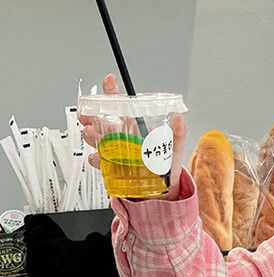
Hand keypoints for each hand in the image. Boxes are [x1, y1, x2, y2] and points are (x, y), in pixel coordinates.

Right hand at [78, 72, 186, 200]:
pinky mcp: (112, 168)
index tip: (109, 81)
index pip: (122, 107)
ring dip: (91, 135)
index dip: (113, 93)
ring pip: (97, 139)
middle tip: (89, 115)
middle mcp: (122, 137)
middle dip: (92, 115)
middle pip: (102, 121)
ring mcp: (116, 152)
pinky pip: (100, 162)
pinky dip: (97, 160)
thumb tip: (180, 119)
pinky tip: (98, 159)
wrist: (163, 193)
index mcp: (136, 128)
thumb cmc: (168, 168)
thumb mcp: (176, 149)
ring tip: (92, 135)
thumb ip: (178, 134)